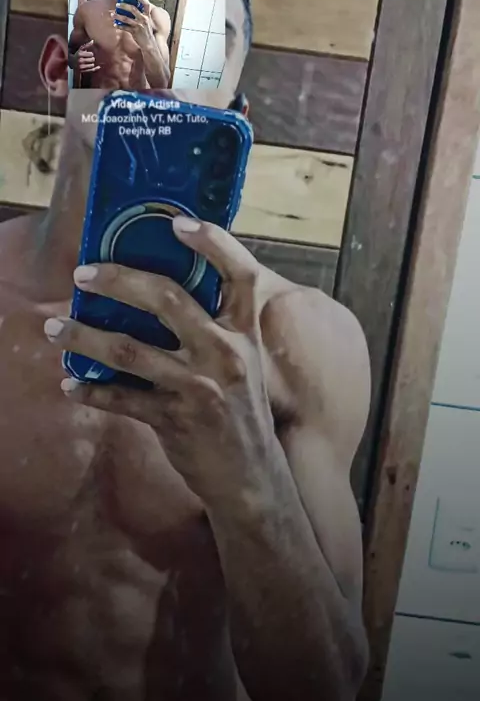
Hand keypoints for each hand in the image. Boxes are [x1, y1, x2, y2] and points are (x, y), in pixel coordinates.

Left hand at [44, 217, 287, 506]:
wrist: (252, 476)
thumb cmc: (242, 411)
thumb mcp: (244, 362)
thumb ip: (217, 328)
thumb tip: (164, 293)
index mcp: (245, 332)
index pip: (240, 274)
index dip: (213, 243)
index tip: (179, 223)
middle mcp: (226, 353)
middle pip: (167, 299)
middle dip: (118, 280)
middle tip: (83, 274)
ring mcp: (200, 387)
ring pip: (130, 350)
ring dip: (84, 336)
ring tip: (56, 329)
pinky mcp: (176, 420)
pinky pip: (122, 399)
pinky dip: (92, 390)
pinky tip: (72, 383)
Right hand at [73, 39, 99, 72]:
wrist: (71, 63)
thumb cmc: (77, 54)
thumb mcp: (80, 49)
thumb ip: (87, 45)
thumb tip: (93, 41)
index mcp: (79, 54)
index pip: (91, 54)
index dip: (91, 54)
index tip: (89, 54)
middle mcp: (80, 61)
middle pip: (93, 59)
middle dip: (92, 58)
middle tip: (89, 58)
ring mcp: (81, 67)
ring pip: (93, 65)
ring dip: (92, 63)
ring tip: (88, 62)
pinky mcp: (83, 71)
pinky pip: (92, 70)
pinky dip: (96, 68)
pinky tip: (98, 67)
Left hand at [114, 0, 155, 50]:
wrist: (150, 44)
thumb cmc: (148, 33)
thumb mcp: (148, 23)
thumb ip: (142, 16)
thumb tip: (134, 10)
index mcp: (147, 16)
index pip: (146, 5)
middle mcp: (143, 19)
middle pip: (133, 9)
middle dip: (124, 6)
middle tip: (117, 5)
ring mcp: (138, 25)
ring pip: (126, 18)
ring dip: (118, 16)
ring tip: (112, 15)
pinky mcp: (134, 32)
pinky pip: (125, 27)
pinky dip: (119, 26)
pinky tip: (115, 25)